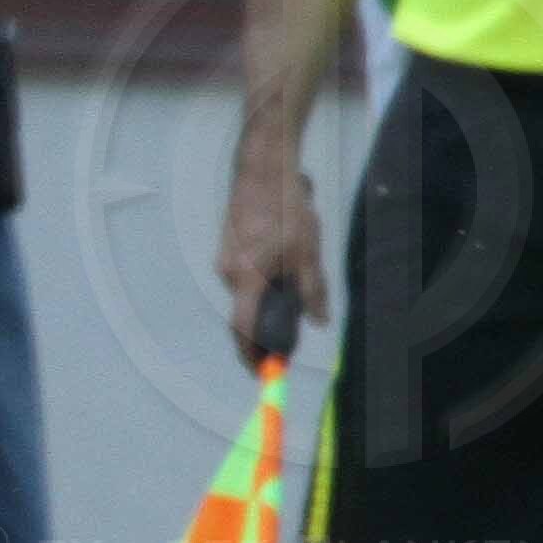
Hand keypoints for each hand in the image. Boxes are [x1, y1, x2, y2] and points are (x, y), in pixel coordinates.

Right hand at [212, 150, 324, 352]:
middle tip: (291, 336)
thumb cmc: (284, 208)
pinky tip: (283, 264)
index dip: (251, 354)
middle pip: (245, 312)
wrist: (261, 169)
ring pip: (247, 292)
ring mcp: (224, 259)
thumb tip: (318, 321)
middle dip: (266, 327)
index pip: (243, 329)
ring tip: (295, 283)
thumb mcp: (308, 253)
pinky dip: (261, 282)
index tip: (262, 372)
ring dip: (267, 299)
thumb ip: (312, 291)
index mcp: (246, 278)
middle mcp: (227, 272)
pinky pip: (244, 276)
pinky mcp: (227, 248)